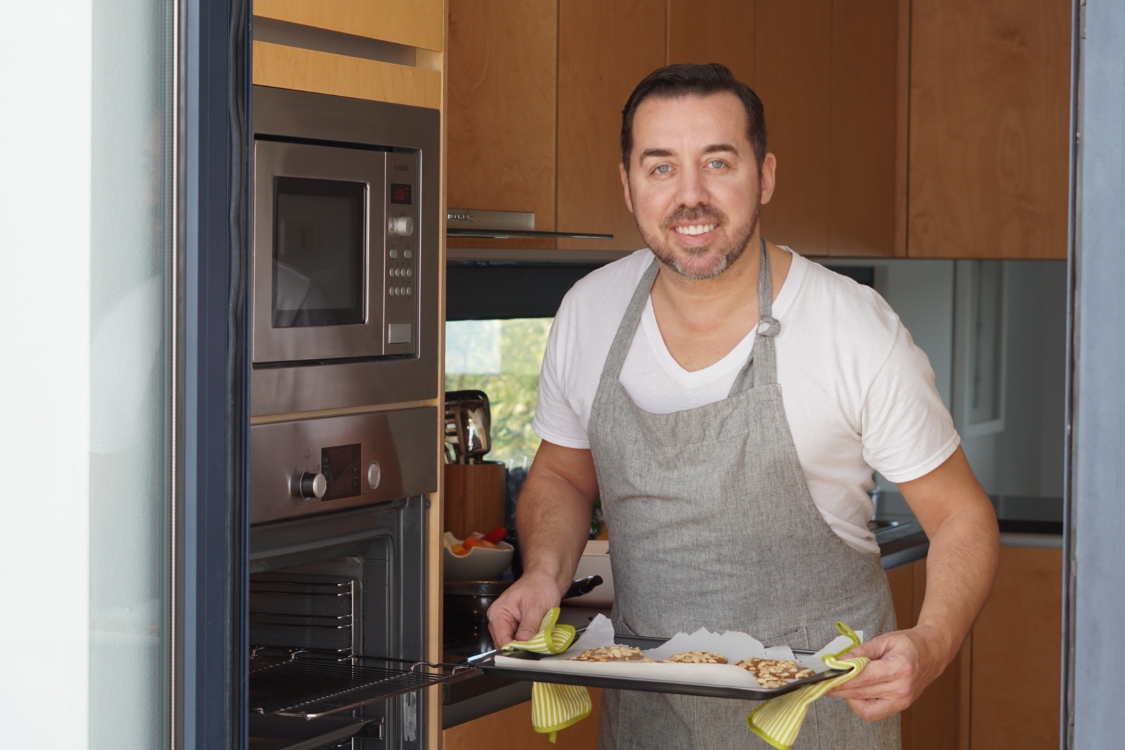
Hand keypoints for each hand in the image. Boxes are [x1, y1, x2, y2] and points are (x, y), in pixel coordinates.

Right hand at [486, 569, 563, 647]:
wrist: (544, 579)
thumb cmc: (539, 586)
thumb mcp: (536, 607)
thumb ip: (529, 627)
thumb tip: (524, 643)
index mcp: (498, 613)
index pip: (502, 640)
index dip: (515, 649)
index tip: (529, 653)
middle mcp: (497, 619)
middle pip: (505, 644)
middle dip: (521, 647)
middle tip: (537, 645)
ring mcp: (504, 623)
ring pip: (512, 643)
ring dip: (525, 643)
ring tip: (538, 636)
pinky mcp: (513, 625)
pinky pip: (518, 639)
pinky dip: (528, 639)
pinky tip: (536, 634)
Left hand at [826, 626, 949, 721]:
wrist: (932, 652)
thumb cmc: (909, 644)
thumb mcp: (884, 640)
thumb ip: (860, 652)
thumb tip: (839, 662)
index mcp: (900, 668)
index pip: (863, 677)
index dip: (841, 678)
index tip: (825, 676)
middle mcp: (902, 689)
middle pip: (861, 693)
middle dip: (838, 688)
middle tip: (823, 682)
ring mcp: (902, 701)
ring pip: (865, 708)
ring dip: (848, 697)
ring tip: (840, 684)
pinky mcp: (900, 707)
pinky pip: (873, 713)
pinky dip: (860, 703)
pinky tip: (856, 691)